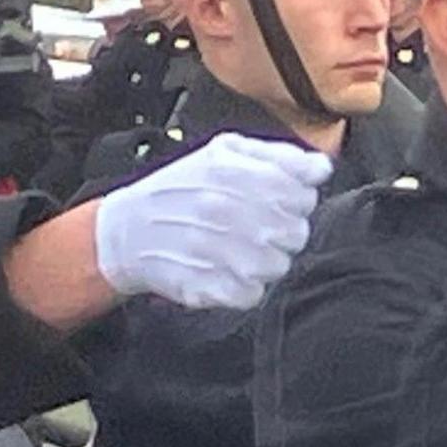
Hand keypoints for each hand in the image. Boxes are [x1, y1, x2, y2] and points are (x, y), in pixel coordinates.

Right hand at [94, 132, 332, 309]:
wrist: (126, 229)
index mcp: (233, 172)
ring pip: (278, 266)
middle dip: (284, 233)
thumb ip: (279, 156)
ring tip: (240, 251)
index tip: (279, 204)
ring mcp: (214, 249)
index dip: (296, 203)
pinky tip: (227, 272)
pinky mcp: (205, 285)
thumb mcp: (225, 152)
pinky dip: (245, 288)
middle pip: (296, 234)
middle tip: (258, 230)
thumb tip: (321, 167)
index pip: (302, 196)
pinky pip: (252, 294)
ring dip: (266, 261)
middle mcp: (224, 209)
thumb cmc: (181, 188)